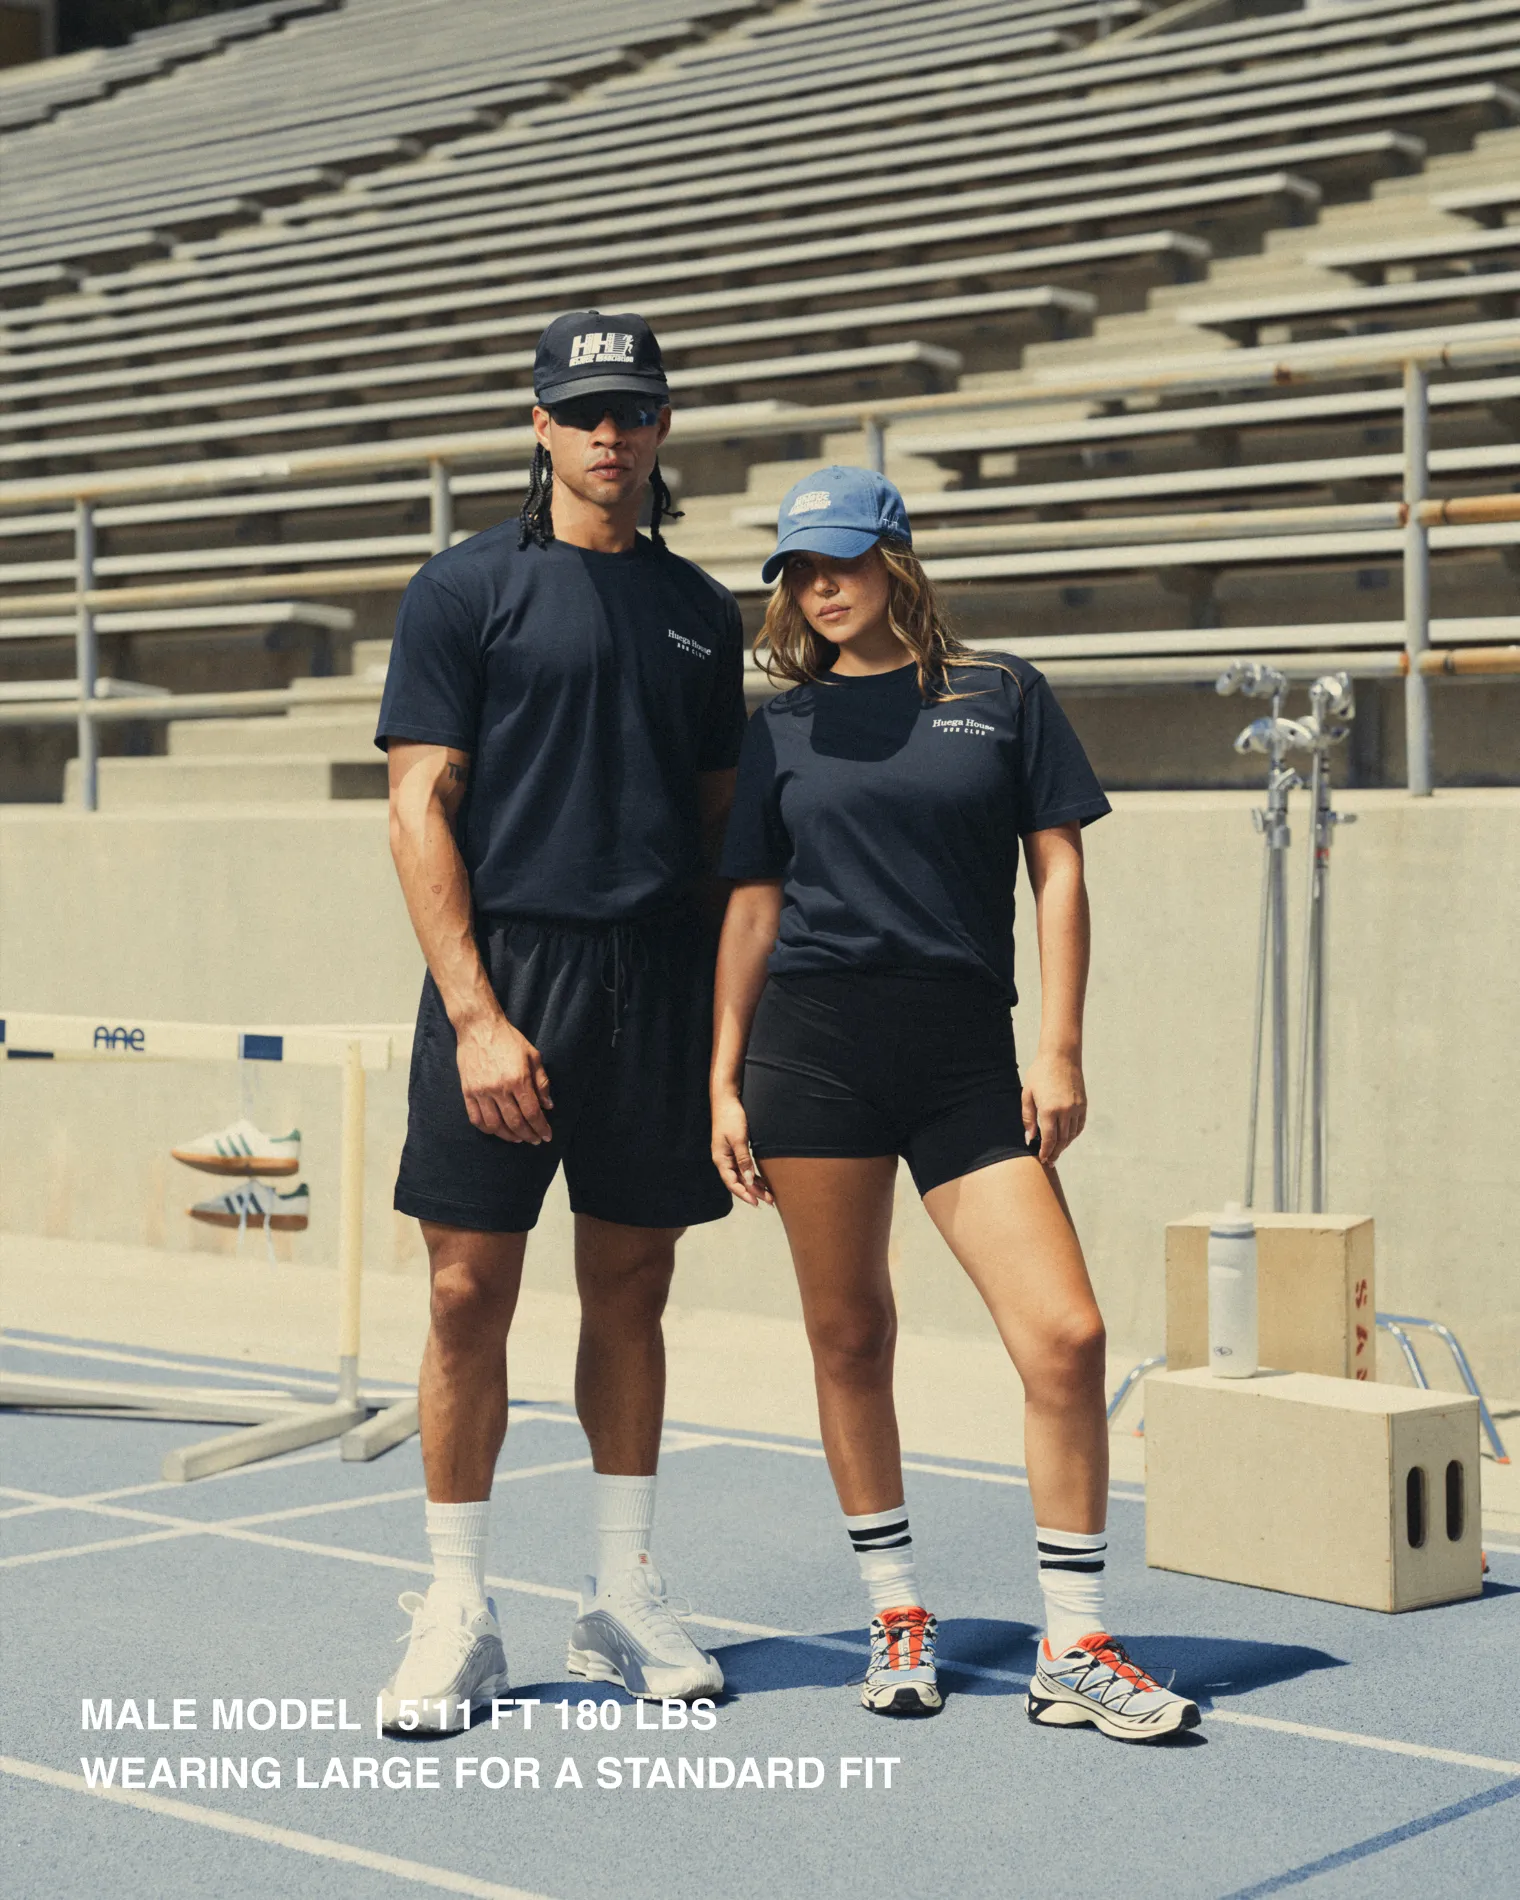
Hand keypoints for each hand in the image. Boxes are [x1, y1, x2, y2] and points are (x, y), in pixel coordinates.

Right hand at [455, 1013, 552, 1143]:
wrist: (479, 1027)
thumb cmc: (508, 1039)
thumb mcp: (532, 1055)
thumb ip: (541, 1081)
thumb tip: (548, 1105)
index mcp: (518, 1079)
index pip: (532, 1113)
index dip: (541, 1128)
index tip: (546, 1136)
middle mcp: (499, 1089)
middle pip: (515, 1122)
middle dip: (528, 1135)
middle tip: (534, 1140)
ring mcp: (481, 1092)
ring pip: (495, 1125)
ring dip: (508, 1136)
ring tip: (518, 1138)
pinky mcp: (467, 1092)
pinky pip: (476, 1118)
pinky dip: (487, 1129)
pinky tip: (496, 1129)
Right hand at [711, 1092, 772, 1205]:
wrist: (727, 1099)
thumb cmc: (731, 1117)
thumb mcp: (739, 1139)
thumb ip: (743, 1159)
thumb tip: (749, 1179)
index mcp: (721, 1159)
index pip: (732, 1182)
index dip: (744, 1194)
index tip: (757, 1202)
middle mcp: (724, 1160)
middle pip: (739, 1181)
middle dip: (754, 1192)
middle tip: (770, 1201)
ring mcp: (729, 1155)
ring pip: (743, 1175)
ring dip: (755, 1185)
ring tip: (769, 1195)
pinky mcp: (736, 1150)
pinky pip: (745, 1167)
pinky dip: (754, 1175)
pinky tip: (763, 1181)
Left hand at [1021, 1049, 1086, 1170]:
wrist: (1061, 1056)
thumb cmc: (1039, 1073)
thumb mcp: (1027, 1094)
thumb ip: (1028, 1118)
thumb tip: (1030, 1138)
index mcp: (1049, 1110)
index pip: (1049, 1139)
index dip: (1046, 1152)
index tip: (1042, 1159)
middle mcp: (1065, 1111)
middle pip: (1062, 1140)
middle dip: (1055, 1153)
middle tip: (1050, 1162)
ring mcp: (1076, 1108)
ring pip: (1072, 1135)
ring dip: (1064, 1145)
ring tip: (1057, 1151)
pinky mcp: (1083, 1104)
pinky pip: (1080, 1126)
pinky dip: (1073, 1135)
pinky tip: (1067, 1138)